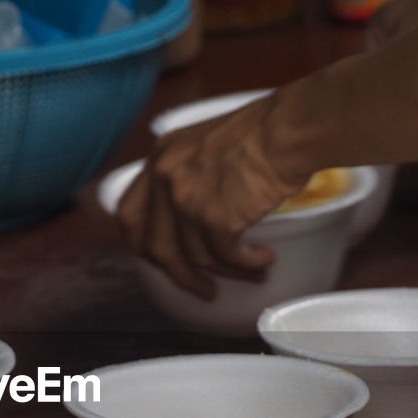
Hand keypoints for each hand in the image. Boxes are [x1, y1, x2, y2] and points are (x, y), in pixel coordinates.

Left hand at [116, 94, 301, 297]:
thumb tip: (188, 223)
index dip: (141, 244)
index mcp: (160, 157)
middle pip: (157, 247)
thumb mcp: (205, 145)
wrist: (288, 129)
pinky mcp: (215, 218)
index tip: (160, 261)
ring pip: (198, 257)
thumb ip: (186, 176)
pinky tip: (263, 260)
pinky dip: (247, 264)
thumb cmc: (263, 133)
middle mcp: (165, 178)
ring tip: (254, 271)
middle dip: (181, 276)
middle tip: (204, 289)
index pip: (130, 214)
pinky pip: (227, 256)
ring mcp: (187, 199)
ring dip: (228, 271)